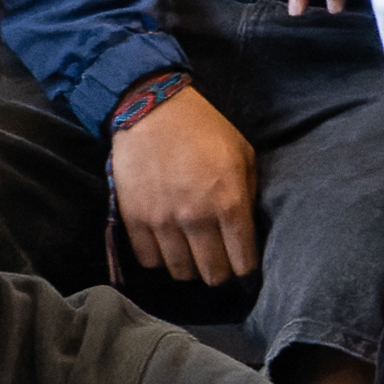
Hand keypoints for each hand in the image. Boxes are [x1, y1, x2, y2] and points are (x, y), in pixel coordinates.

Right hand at [109, 82, 266, 289]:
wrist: (152, 109)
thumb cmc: (203, 128)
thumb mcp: (243, 154)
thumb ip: (249, 195)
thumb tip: (248, 230)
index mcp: (229, 203)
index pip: (243, 262)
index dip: (246, 268)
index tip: (242, 262)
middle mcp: (196, 218)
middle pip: (212, 274)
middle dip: (220, 272)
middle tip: (218, 260)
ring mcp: (162, 221)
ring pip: (181, 272)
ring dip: (190, 267)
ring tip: (192, 253)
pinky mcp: (134, 219)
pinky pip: (149, 260)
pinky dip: (160, 258)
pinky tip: (167, 245)